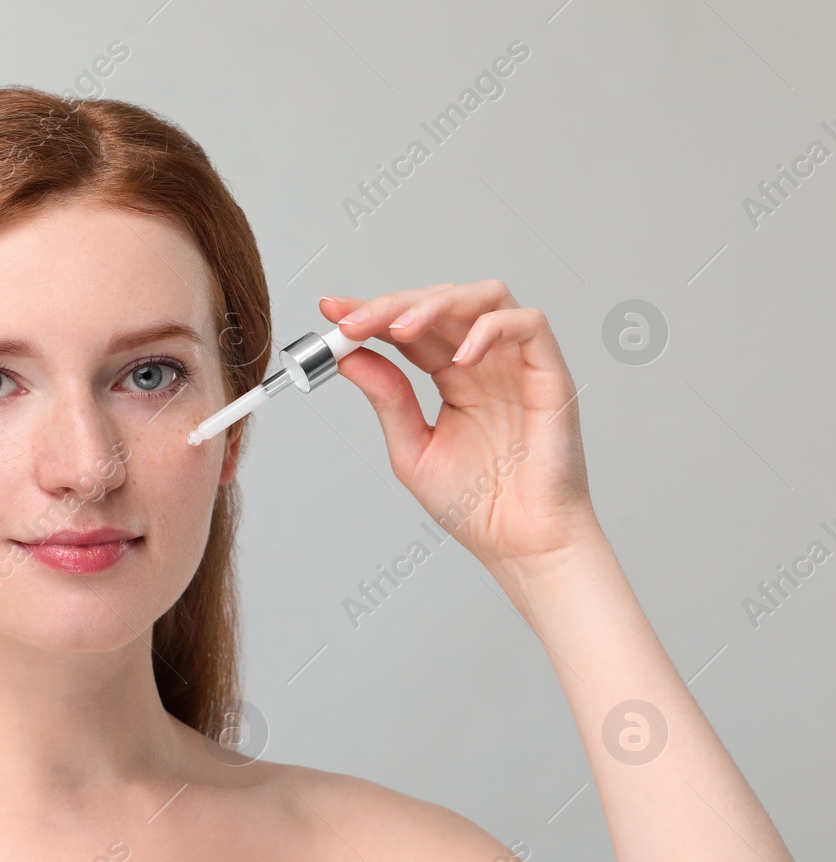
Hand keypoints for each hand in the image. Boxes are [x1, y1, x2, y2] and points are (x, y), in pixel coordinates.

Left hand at [321, 280, 602, 575]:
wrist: (520, 545)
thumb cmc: (477, 506)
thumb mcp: (413, 448)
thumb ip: (388, 399)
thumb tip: (351, 356)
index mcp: (452, 377)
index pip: (410, 329)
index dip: (371, 313)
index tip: (330, 310)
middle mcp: (485, 363)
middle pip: (441, 302)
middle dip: (392, 305)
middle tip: (352, 323)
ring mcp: (517, 365)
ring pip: (485, 297)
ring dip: (437, 303)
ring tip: (400, 330)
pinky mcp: (550, 374)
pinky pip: (530, 324)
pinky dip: (491, 328)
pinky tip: (459, 358)